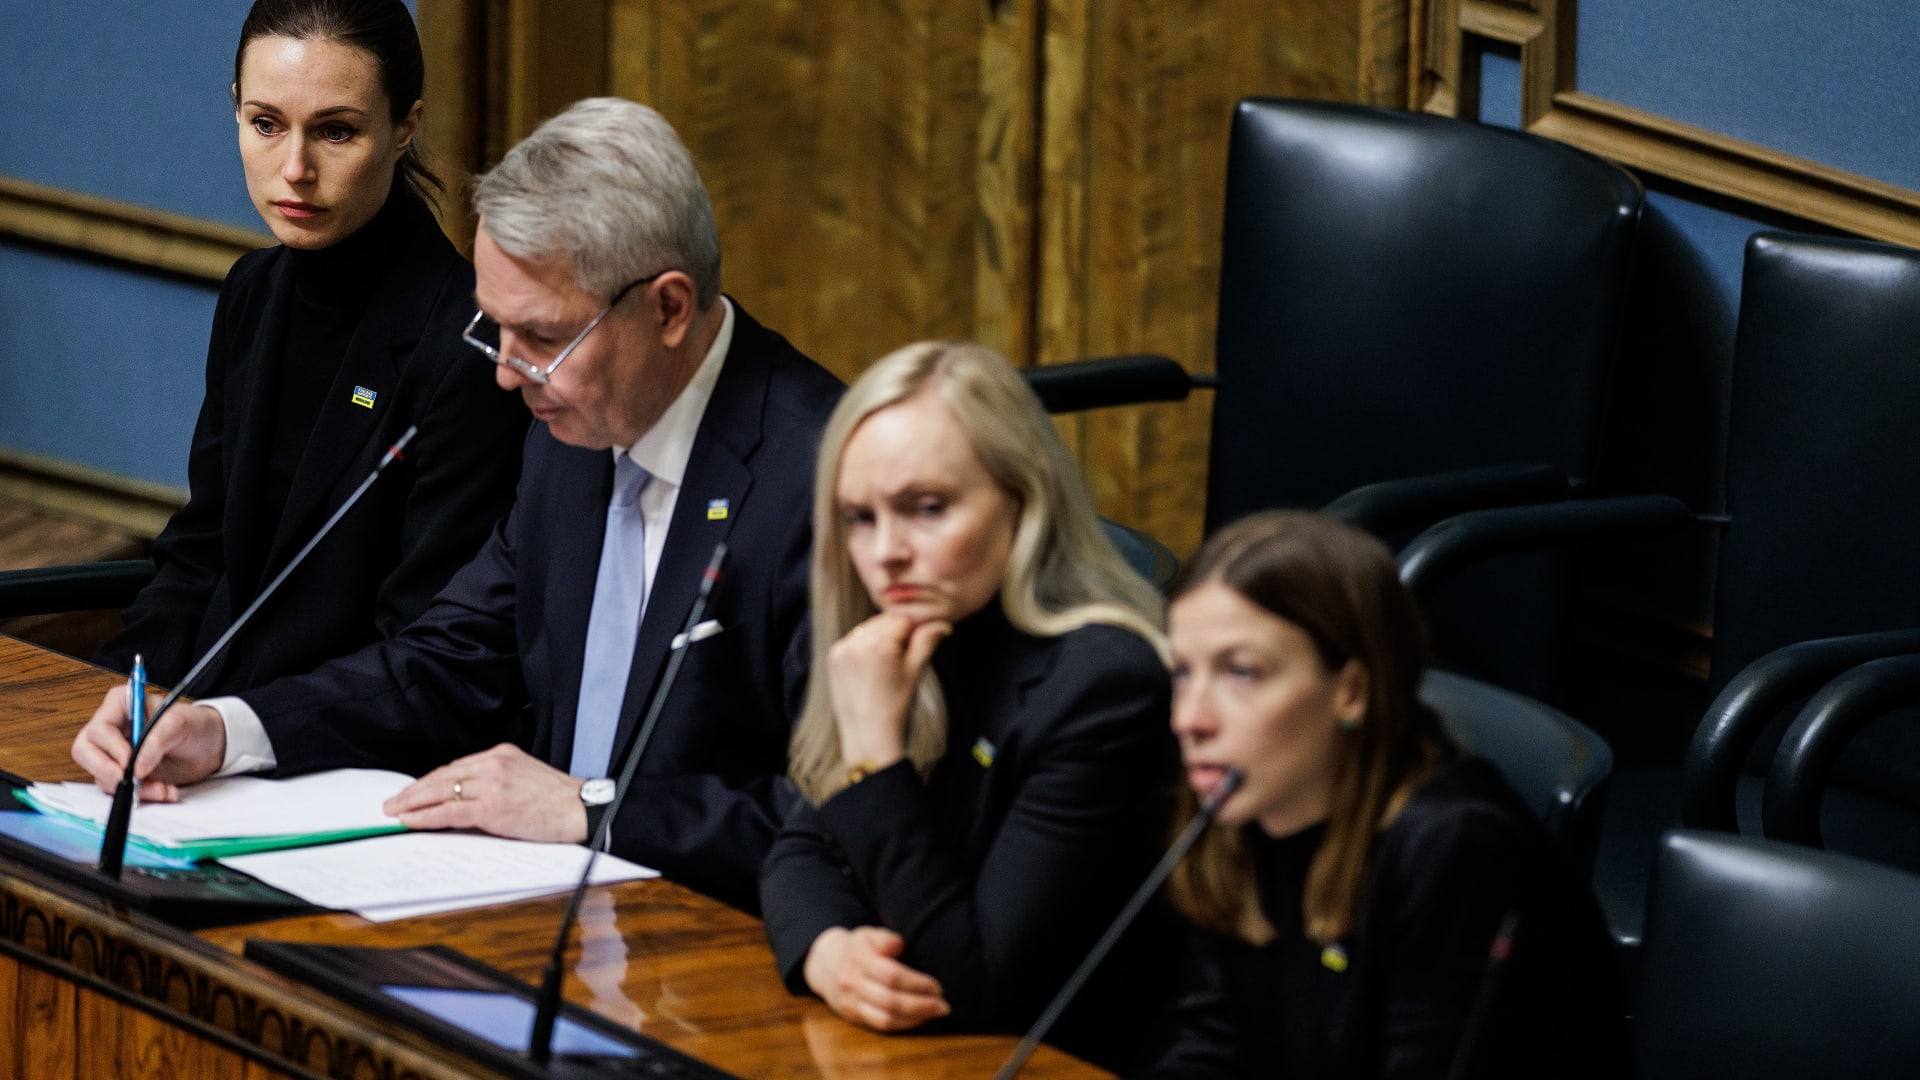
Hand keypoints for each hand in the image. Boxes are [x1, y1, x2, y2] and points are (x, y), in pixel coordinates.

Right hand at [71, 686, 224, 801]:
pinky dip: (141, 794)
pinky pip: (119, 788)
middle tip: (129, 782)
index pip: (99, 728)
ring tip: (162, 787)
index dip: (110, 748)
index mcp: (120, 705)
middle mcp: (111, 729)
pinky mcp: (122, 773)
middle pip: (85, 752)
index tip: (129, 762)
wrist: (210, 746)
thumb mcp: (180, 724)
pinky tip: (164, 791)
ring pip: (103, 775)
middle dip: (106, 770)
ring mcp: (114, 753)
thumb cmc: (194, 725)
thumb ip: (156, 740)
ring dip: (132, 787)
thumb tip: (136, 767)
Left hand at [383, 743, 587, 842]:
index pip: (456, 767)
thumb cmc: (557, 799)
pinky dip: (426, 816)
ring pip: (442, 791)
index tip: (415, 790)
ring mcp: (492, 784)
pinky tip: (411, 820)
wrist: (580, 808)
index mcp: (501, 754)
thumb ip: (495, 782)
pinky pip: (449, 811)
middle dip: (415, 790)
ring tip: (395, 811)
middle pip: (443, 775)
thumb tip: (465, 800)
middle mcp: (493, 764)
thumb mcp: (524, 777)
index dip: (431, 781)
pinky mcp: (491, 807)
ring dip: (414, 802)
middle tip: (393, 801)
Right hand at [803, 926, 949, 1032]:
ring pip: (885, 1018)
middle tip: (943, 1006)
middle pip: (891, 1001)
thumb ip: (885, 938)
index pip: (892, 976)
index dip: (917, 984)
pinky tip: (919, 1020)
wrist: (824, 964)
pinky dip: (902, 1025)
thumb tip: (897, 945)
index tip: (937, 987)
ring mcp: (851, 1003)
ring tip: (935, 1014)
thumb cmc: (856, 947)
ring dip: (915, 1019)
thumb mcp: (869, 934)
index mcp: (859, 960)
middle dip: (921, 1005)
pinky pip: (880, 1026)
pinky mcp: (854, 1017)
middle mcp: (853, 984)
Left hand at [826, 613, 950, 766]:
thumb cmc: (896, 707)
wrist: (868, 736)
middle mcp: (856, 643)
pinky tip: (873, 665)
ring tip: (889, 662)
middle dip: (897, 631)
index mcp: (879, 645)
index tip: (923, 638)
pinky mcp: (833, 659)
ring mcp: (842, 651)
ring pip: (867, 629)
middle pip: (883, 621)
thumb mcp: (915, 672)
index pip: (902, 619)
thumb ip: (927, 642)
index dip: (915, 628)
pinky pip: (853, 640)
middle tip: (907, 652)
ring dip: (880, 636)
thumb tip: (942, 624)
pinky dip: (864, 645)